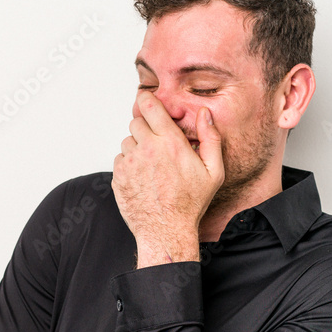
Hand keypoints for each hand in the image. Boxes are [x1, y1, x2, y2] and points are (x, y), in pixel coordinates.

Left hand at [112, 92, 223, 265]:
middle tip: (157, 143)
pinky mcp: (118, 176)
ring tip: (152, 165)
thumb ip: (211, 138)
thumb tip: (205, 113)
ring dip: (137, 147)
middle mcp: (146, 149)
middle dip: (145, 128)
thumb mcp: (214, 171)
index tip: (148, 102)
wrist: (166, 230)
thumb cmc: (191, 202)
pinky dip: (129, 164)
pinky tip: (143, 177)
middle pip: (135, 122)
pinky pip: (120, 160)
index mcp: (170, 142)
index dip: (147, 101)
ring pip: (127, 141)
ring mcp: (129, 163)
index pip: (149, 106)